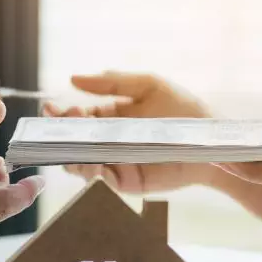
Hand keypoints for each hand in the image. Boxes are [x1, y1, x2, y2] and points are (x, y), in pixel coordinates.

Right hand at [44, 71, 217, 193]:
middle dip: (61, 135)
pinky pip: (102, 182)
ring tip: (73, 147)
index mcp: (110, 117)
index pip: (77, 116)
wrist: (211, 141)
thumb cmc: (184, 110)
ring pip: (81, 164)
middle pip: (74, 141)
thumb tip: (73, 78)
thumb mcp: (149, 85)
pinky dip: (92, 176)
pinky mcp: (127, 183)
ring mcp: (115, 163)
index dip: (61, 114)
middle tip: (62, 126)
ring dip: (72, 156)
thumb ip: (112, 82)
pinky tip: (92, 165)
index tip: (51, 109)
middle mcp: (108, 141)